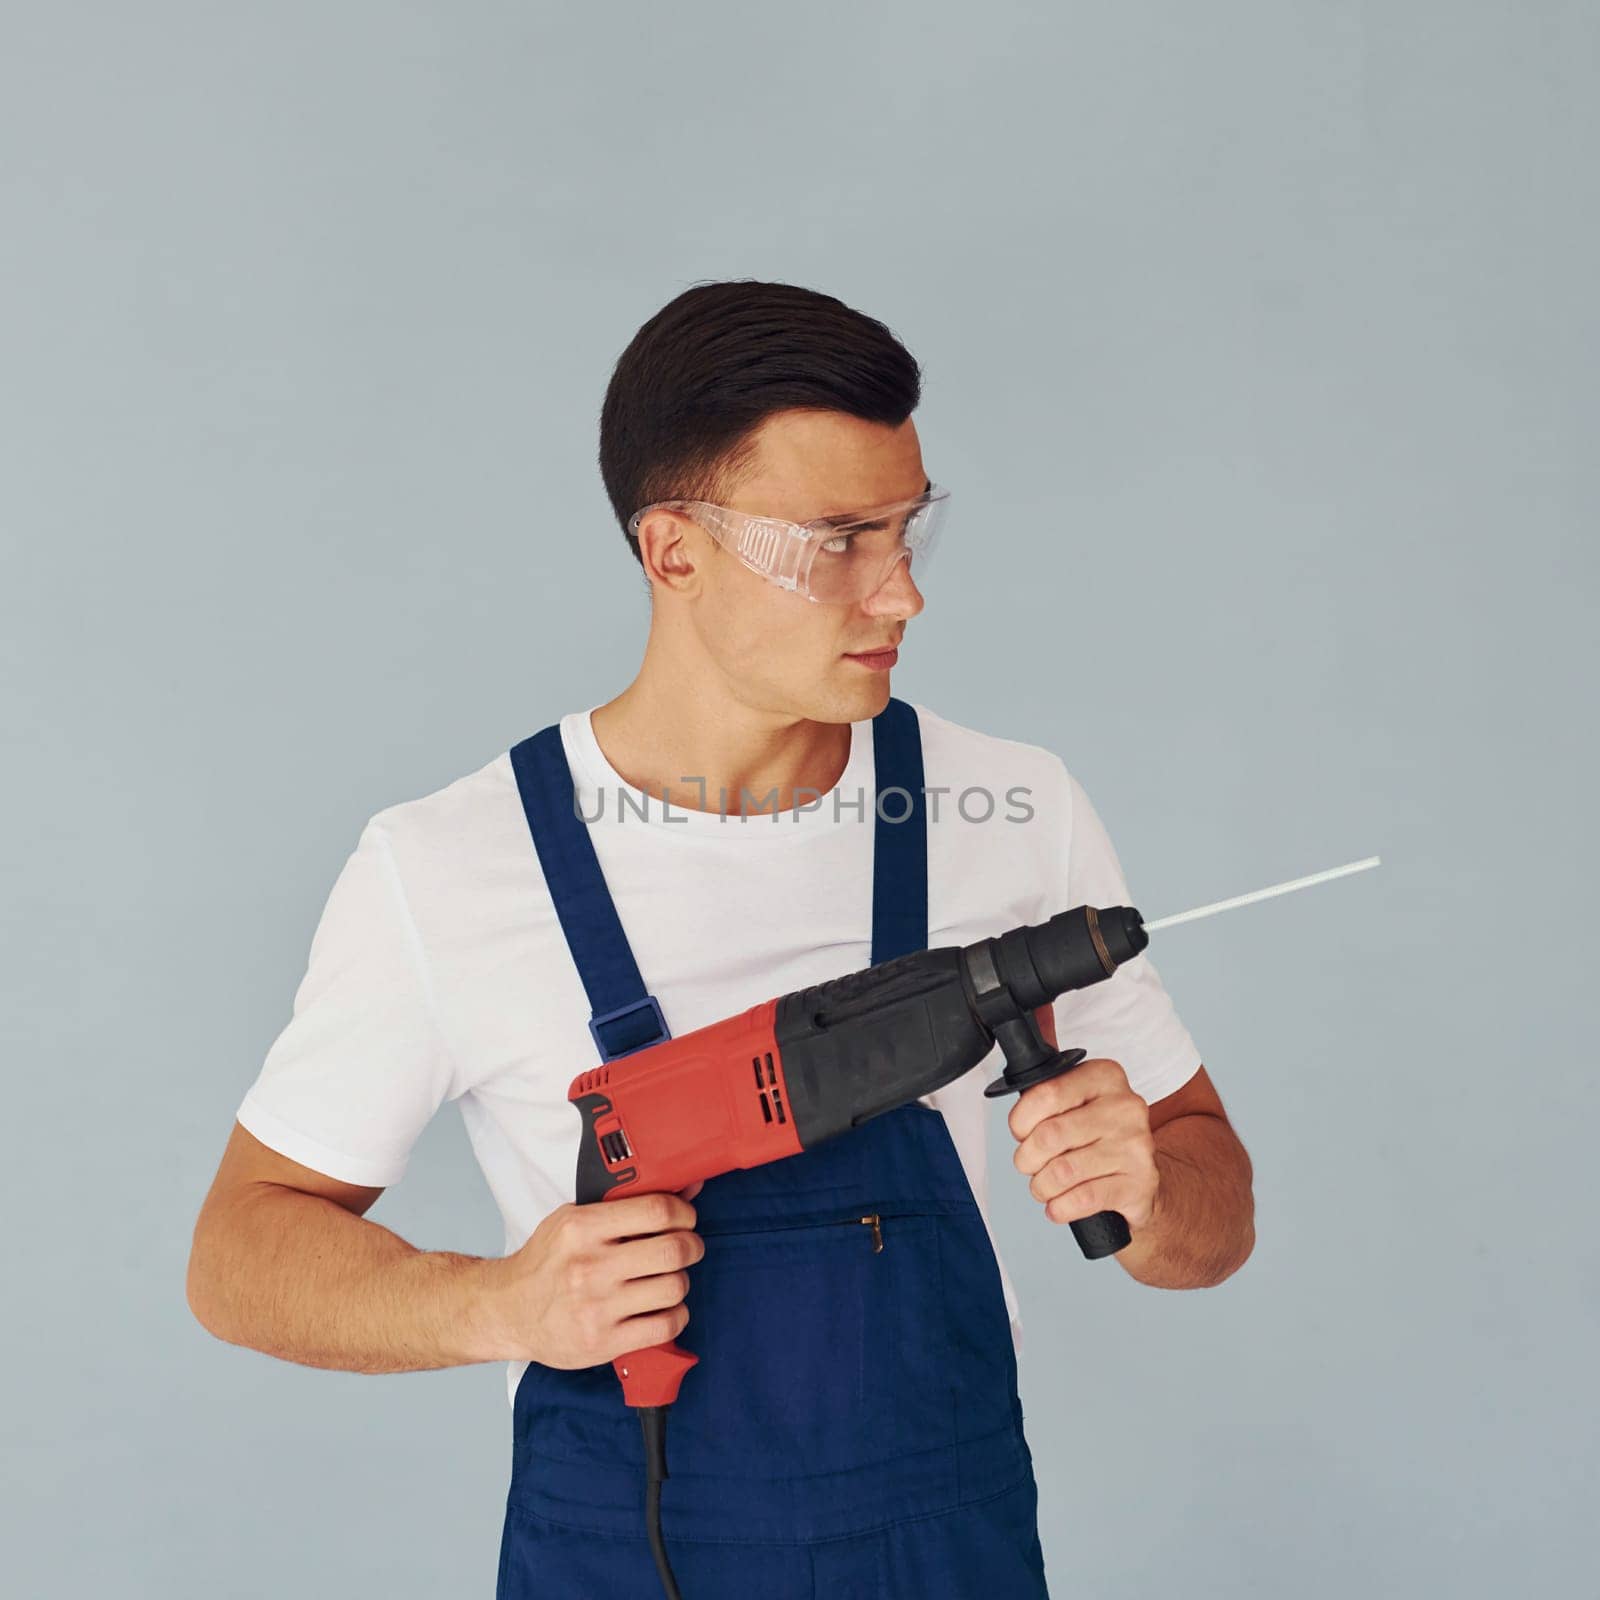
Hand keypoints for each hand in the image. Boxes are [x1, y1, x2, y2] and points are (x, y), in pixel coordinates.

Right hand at [480, 1185, 704, 1368]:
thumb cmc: (546, 1262)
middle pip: (672, 1250)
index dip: (683, 1213)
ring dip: (680, 1281)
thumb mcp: (574, 1220)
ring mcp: (596, 1308)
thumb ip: (626, 1204)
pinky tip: (662, 1308)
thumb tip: (688, 1188)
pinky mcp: (603, 1343)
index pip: (656, 1210)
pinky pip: (665, 1326)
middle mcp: (589, 1267)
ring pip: (674, 1288)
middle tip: (687, 1247)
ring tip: (668, 1278)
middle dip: (691, 1246)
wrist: (508, 1311)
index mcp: (582, 1228)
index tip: (685, 1218)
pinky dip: (675, 1315)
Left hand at [1007, 1057, 1158, 1232]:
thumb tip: (1022, 1084)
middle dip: (1027, 1158)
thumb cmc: (1099, 1138)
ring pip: (1063, 1171)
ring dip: (1042, 1186)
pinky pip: (1083, 1199)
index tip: (1020, 1132)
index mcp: (1105, 1077)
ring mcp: (1135, 1146)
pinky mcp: (1140, 1184)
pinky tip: (1058, 1206)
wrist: (1139, 1178)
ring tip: (1044, 1187)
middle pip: (1049, 1135)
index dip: (1020, 1120)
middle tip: (1030, 1164)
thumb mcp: (1076, 1103)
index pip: (1046, 1093)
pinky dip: (1060, 1207)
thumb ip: (1047, 1091)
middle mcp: (1125, 1107)